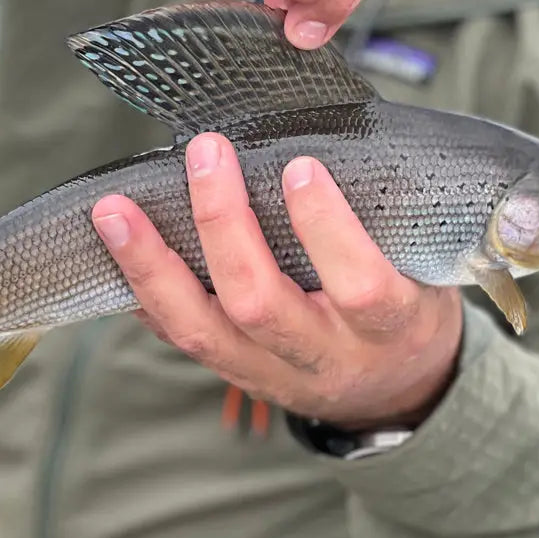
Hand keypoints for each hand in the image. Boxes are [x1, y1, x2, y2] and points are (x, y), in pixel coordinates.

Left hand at [91, 132, 462, 429]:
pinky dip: (147, 298)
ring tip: (114, 212)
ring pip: (202, 331)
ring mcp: (274, 374)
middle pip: (259, 303)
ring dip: (152, 267)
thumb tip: (322, 143)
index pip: (358, 286)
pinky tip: (118, 257)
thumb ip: (385, 225)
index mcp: (389, 327)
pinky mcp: (239, 378)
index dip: (326, 229)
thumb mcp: (425, 272)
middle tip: (204, 153)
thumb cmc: (410, 315)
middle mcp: (326, 357)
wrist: (396, 395)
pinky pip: (183, 342)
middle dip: (222, 225)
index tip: (300, 167)